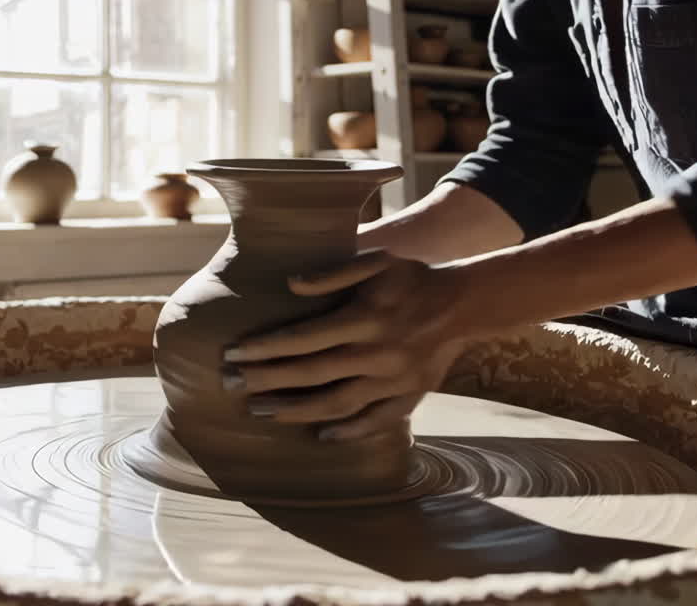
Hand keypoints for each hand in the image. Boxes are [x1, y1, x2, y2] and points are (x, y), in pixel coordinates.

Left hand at [222, 251, 464, 440]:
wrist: (466, 305)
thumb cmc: (413, 279)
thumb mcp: (378, 262)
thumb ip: (332, 273)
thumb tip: (290, 285)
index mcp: (365, 318)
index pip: (303, 338)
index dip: (265, 349)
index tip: (233, 355)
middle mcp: (377, 353)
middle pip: (311, 374)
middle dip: (267, 381)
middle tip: (231, 385)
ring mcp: (394, 380)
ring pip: (337, 403)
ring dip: (295, 411)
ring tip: (261, 411)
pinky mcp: (410, 396)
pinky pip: (376, 421)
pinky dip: (349, 430)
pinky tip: (321, 434)